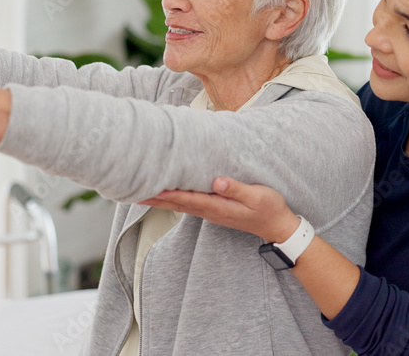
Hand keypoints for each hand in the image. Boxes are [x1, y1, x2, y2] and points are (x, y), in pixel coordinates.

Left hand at [140, 177, 300, 242]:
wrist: (278, 227)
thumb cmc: (270, 209)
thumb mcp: (258, 196)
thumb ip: (237, 189)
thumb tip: (217, 181)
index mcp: (218, 206)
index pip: (185, 198)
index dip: (165, 193)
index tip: (146, 188)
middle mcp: (210, 210)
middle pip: (176, 203)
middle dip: (154, 197)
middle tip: (130, 190)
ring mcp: (211, 211)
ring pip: (180, 204)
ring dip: (160, 198)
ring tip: (140, 191)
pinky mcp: (215, 209)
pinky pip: (188, 203)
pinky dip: (173, 198)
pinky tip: (166, 194)